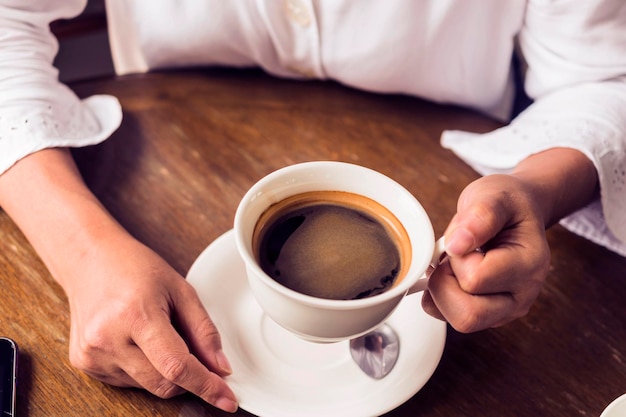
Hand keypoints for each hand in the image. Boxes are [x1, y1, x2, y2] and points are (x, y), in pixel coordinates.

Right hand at [65, 233, 237, 412]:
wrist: (89, 259)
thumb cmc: (135, 268)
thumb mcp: (181, 290)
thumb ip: (204, 331)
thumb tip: (221, 368)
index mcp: (136, 315)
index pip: (177, 367)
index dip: (207, 386)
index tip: (227, 399)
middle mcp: (108, 339)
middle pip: (164, 383)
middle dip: (190, 377)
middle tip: (196, 352)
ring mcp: (92, 354)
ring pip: (148, 386)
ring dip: (166, 371)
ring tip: (157, 333)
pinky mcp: (83, 363)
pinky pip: (128, 381)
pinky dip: (145, 368)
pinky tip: (138, 339)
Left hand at [421, 174, 550, 331]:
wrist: (515, 211)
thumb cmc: (506, 204)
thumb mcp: (494, 195)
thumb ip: (480, 216)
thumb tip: (457, 245)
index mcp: (528, 265)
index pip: (475, 280)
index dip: (456, 259)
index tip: (461, 239)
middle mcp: (521, 295)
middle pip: (469, 316)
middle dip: (445, 284)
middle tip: (450, 258)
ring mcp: (506, 309)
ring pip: (460, 321)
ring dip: (442, 292)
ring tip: (452, 264)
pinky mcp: (489, 315)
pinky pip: (450, 318)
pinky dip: (439, 298)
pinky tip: (449, 274)